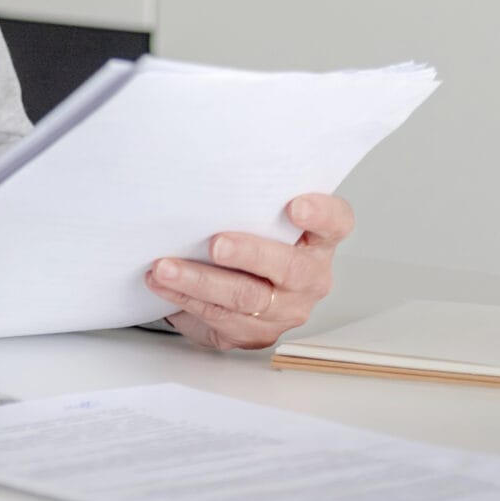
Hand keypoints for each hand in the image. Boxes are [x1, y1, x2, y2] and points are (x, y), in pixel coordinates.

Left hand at [142, 193, 351, 350]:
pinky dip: (185, 298)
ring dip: (199, 281)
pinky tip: (163, 285)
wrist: (237, 287)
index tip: (295, 206)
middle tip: (216, 244)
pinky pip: (220, 317)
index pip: (336, 223)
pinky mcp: (256, 332)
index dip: (321, 215)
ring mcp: (285, 309)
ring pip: (245, 297)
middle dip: (248, 253)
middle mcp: (309, 276)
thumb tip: (205, 168)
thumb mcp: (257, 215)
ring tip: (166, 267)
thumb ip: (250, 199)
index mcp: (318, 239)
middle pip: (288, 267)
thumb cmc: (249, 237)